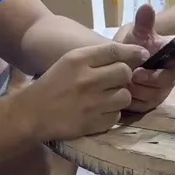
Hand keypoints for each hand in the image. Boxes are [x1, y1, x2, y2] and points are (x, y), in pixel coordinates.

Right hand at [14, 43, 147, 141]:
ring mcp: (91, 103)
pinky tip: (99, 112)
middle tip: (115, 81)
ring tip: (107, 98)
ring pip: (124, 96)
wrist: (32, 113)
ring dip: (119, 96)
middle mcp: (87, 79)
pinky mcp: (92, 123)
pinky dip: (111, 114)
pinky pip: (116, 116)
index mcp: (79, 60)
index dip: (133, 52)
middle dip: (124, 76)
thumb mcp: (70, 62)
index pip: (114, 50)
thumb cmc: (53, 84)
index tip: (142, 55)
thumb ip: (96, 57)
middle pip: (124, 73)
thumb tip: (130, 53)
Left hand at [114, 5, 174, 112]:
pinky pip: (144, 105)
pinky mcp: (151, 104)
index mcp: (172, 54)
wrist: (116, 65)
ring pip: (155, 94)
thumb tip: (147, 6)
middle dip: (151, 77)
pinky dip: (132, 98)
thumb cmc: (132, 47)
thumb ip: (143, 23)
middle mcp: (171, 73)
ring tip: (125, 80)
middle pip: (169, 78)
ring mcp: (162, 89)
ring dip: (138, 88)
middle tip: (135, 74)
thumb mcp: (137, 35)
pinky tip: (124, 90)